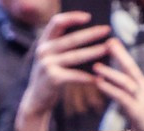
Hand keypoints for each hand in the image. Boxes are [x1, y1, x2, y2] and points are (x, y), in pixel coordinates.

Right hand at [14, 12, 111, 130]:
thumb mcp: (51, 58)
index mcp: (44, 42)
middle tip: (107, 30)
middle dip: (91, 33)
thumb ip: (62, 47)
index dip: (72, 17)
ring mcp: (47, 65)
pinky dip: (88, 77)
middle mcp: (44, 51)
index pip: (57, 22)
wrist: (36, 101)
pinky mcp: (53, 79)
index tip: (88, 17)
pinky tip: (99, 77)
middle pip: (72, 38)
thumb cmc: (49, 77)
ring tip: (107, 49)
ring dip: (94, 52)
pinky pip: (75, 75)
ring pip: (76, 56)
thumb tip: (88, 36)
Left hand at [92, 38, 143, 130]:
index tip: (113, 43)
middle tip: (109, 42)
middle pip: (131, 69)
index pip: (132, 68)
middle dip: (120, 54)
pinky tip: (99, 83)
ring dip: (110, 72)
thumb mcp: (137, 109)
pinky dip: (110, 88)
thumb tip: (116, 90)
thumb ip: (128, 98)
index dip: (122, 55)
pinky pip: (122, 97)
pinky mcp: (138, 112)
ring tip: (96, 66)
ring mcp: (142, 101)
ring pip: (126, 81)